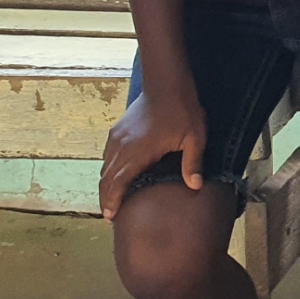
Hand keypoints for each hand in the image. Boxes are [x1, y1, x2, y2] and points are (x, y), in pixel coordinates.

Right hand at [99, 86, 206, 218]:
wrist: (166, 83)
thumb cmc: (183, 110)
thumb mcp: (194, 138)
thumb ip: (192, 163)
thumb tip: (194, 186)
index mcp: (138, 151)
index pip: (118, 182)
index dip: (112, 201)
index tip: (110, 216)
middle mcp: (121, 146)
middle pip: (106, 178)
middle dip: (106, 197)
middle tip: (109, 215)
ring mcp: (117, 137)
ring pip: (105, 166)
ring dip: (106, 184)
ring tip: (112, 200)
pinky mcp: (117, 130)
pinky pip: (107, 155)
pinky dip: (109, 170)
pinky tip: (116, 176)